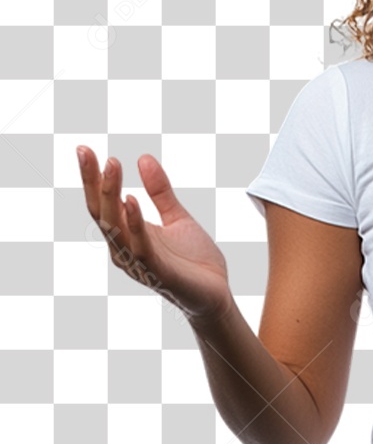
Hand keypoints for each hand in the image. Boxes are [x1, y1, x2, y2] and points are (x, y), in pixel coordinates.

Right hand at [78, 147, 232, 320]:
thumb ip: (160, 192)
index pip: (104, 203)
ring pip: (115, 227)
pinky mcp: (158, 272)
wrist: (215, 293)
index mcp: (127, 236)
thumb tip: (143, 158)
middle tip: (88, 151)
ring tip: (111, 165)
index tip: (85, 149)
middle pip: (102, 212)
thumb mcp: (177, 217)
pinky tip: (132, 200)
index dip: (93, 178)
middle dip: (94, 181)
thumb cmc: (193, 260)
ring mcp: (138, 262)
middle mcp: (124, 249)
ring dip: (112, 195)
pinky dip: (134, 223)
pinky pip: (140, 246)